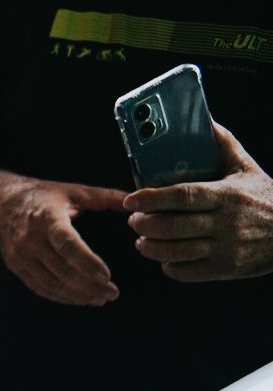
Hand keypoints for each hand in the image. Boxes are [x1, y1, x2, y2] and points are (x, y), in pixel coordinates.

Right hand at [0, 176, 128, 304]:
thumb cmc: (41, 195)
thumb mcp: (73, 191)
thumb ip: (105, 197)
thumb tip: (136, 202)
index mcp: (47, 218)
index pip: (67, 245)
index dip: (87, 263)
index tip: (107, 276)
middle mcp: (30, 239)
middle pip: (61, 270)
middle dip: (89, 286)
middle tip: (113, 293)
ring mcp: (21, 255)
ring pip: (51, 284)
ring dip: (77, 295)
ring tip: (100, 299)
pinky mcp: (16, 266)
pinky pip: (39, 287)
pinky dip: (60, 297)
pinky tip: (79, 298)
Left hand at [125, 122, 272, 281]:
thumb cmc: (265, 196)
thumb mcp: (246, 168)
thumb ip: (223, 144)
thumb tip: (203, 118)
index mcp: (228, 195)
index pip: (183, 196)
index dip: (151, 198)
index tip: (130, 199)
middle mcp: (226, 223)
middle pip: (172, 226)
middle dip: (144, 224)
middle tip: (133, 220)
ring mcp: (226, 248)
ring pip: (175, 252)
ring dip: (150, 246)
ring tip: (142, 239)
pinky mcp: (226, 269)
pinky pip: (187, 272)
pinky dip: (169, 266)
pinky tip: (164, 258)